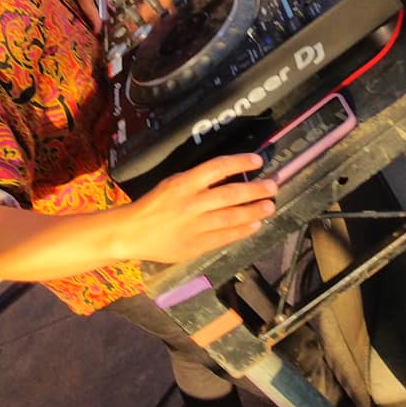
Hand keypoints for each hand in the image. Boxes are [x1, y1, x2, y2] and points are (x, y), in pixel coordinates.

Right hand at [128, 153, 277, 262]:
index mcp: (184, 183)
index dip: (239, 163)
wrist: (132, 233)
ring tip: (269, 206)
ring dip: (253, 212)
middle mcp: (191, 203)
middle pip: (229, 194)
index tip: (257, 160)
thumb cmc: (155, 204)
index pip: (217, 168)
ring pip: (230, 217)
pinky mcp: (195, 246)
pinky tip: (254, 225)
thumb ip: (198, 181)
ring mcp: (194, 226)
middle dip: (254, 190)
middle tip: (273, 186)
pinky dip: (241, 231)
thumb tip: (229, 175)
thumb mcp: (173, 183)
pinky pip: (224, 237)